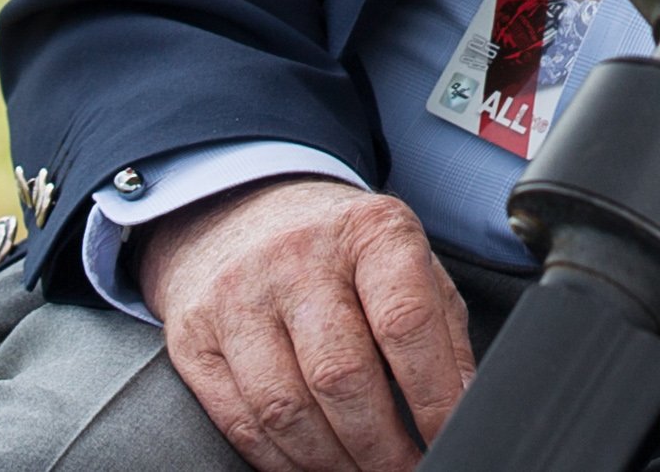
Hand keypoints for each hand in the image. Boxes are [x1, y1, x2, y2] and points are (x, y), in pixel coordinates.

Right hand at [140, 178, 473, 471]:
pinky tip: (312, 464)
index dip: (432, 395)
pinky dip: (281, 459)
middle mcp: (299, 256)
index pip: (406, 322)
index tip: (447, 436)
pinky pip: (240, 419)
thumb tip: (465, 405)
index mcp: (369, 230)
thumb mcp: (407, 264)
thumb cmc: (345, 253)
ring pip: (286, 407)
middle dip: (381, 444)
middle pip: (342, 374)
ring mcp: (239, 294)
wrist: (246, 214)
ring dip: (331, 461)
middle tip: (405, 469)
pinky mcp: (195, 335)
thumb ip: (441, 330)